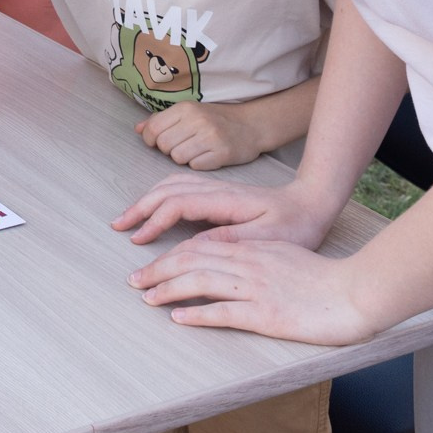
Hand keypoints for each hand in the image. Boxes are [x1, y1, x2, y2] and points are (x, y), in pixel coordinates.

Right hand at [112, 171, 334, 249]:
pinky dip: (160, 197)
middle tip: (118, 227)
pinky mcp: (218, 194)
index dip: (154, 222)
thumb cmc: (295, 225)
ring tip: (129, 220)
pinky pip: (180, 189)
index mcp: (225, 199)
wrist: (313, 204)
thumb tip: (192, 246)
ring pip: (170, 186)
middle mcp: (216, 189)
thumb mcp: (267, 239)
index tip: (139, 242)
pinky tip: (155, 211)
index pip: (177, 204)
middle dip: (139, 207)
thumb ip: (230, 240)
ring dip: (146, 200)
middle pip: (166, 190)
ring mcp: (216, 188)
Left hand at [128, 237, 378, 344]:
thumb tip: (230, 262)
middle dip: (158, 269)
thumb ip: (256, 255)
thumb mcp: (284, 256)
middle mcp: (249, 264)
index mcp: (253, 249)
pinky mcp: (266, 314)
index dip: (171, 254)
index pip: (201, 245)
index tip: (152, 264)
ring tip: (146, 298)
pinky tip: (178, 317)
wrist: (354, 293)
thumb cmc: (323, 279)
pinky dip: (197, 313)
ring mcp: (256, 288)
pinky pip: (224, 311)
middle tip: (135, 280)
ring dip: (168, 288)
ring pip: (201, 281)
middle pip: (192, 259)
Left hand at [136, 101, 263, 169]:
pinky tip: (207, 156)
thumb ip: (162, 120)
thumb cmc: (216, 119)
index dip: (150, 139)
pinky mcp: (222, 153)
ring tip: (195, 151)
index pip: (153, 129)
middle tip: (182, 146)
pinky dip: (198, 164)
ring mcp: (210, 137)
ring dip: (183, 158)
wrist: (252, 125)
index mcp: (186, 108)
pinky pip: (195, 166)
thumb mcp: (189, 112)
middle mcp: (197, 120)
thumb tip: (137, 129)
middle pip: (164, 145)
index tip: (158, 142)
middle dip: (168, 150)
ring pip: (177, 158)